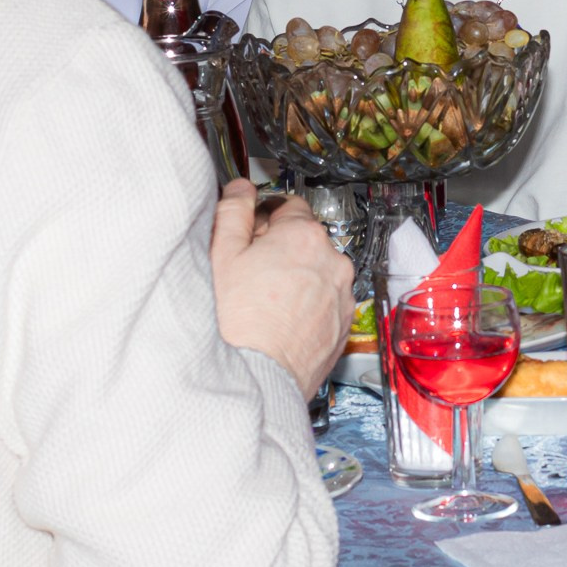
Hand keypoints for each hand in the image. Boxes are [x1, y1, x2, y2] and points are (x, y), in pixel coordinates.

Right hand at [208, 183, 352, 395]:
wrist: (257, 378)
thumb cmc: (238, 321)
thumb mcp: (222, 255)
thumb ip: (233, 210)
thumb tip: (241, 188)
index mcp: (304, 235)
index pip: (289, 206)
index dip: (265, 218)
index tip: (252, 234)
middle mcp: (333, 260)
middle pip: (305, 239)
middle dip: (282, 248)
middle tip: (251, 272)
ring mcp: (342, 294)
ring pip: (318, 271)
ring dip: (299, 277)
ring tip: (266, 302)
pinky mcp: (344, 325)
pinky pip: (326, 302)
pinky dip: (309, 305)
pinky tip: (282, 320)